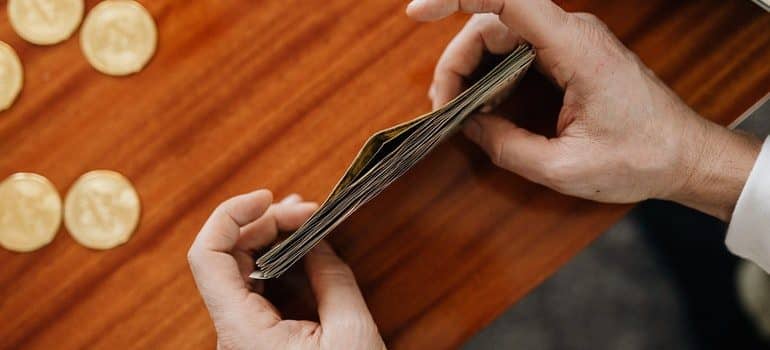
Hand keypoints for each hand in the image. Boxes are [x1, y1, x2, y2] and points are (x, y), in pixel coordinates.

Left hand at [188, 190, 384, 349]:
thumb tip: (317, 239)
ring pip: (240, 270)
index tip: (268, 198)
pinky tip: (302, 248)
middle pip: (226, 256)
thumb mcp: (351, 333)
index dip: (230, 216)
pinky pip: (256, 288)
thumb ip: (332, 277)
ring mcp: (243, 335)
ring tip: (305, 219)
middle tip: (306, 210)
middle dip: (263, 223)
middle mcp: (232, 332)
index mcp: (243, 332)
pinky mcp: (258, 337)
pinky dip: (277, 261)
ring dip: (270, 238)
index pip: (207, 257)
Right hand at [407, 0, 760, 219]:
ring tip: (459, 111)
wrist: (685, 156)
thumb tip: (468, 127)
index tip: (417, 12)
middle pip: (492, 21)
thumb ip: (506, 146)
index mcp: (574, 48)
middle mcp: (571, 33)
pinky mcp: (569, 55)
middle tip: (443, 107)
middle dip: (456, 61)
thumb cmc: (639, 158)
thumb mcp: (562, 167)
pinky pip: (518, 50)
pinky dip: (492, 73)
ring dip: (471, 68)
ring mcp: (570, 41)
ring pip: (501, 34)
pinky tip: (485, 106)